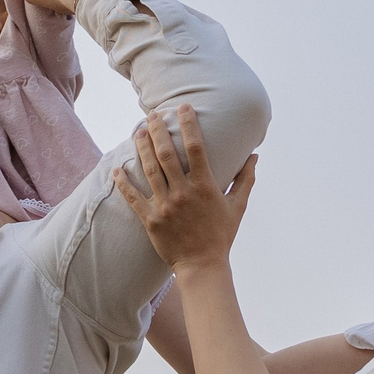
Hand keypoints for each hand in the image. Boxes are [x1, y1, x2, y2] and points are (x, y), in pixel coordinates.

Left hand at [111, 105, 256, 273]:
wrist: (203, 266)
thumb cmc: (222, 235)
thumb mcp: (238, 206)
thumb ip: (245, 179)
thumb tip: (255, 156)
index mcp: (205, 186)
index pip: (196, 147)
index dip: (189, 125)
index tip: (183, 107)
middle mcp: (183, 193)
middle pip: (166, 154)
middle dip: (158, 130)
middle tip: (152, 115)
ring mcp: (165, 206)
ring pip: (149, 169)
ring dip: (142, 147)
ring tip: (138, 131)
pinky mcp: (150, 220)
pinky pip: (133, 197)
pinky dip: (124, 182)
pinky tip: (118, 168)